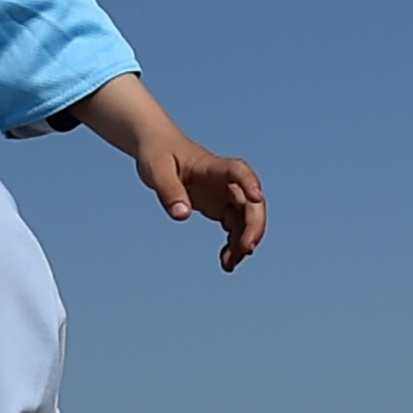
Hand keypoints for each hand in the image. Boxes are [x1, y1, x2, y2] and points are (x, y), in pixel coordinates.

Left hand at [134, 137, 266, 271]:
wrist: (158, 147)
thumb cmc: (157, 153)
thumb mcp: (156, 170)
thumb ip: (169, 191)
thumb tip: (182, 216)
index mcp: (212, 166)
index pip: (237, 170)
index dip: (249, 182)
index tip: (256, 197)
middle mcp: (225, 181)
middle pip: (251, 202)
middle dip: (254, 225)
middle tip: (246, 250)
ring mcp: (225, 194)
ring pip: (246, 219)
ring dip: (244, 240)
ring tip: (229, 265)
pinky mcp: (220, 205)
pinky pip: (235, 227)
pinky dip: (234, 243)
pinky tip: (226, 260)